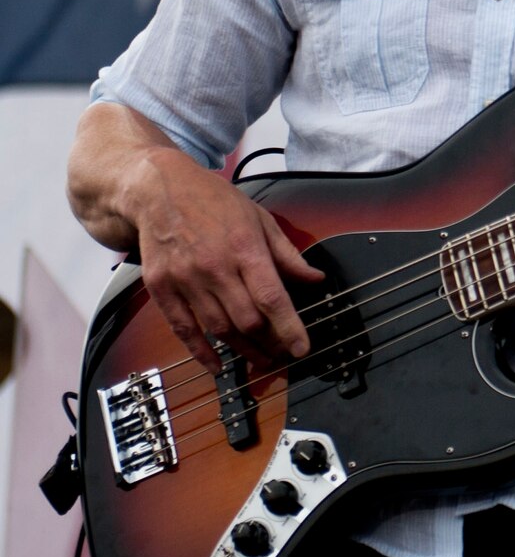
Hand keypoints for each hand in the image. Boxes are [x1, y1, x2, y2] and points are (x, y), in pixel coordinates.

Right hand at [129, 150, 322, 370]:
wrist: (158, 190)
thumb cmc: (213, 202)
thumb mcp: (260, 219)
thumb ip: (287, 254)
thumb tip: (315, 279)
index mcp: (245, 248)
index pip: (272, 298)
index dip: (289, 328)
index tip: (302, 348)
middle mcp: (215, 268)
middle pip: (247, 319)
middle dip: (269, 343)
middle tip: (283, 354)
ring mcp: (185, 280)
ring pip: (219, 328)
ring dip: (242, 351)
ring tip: (260, 361)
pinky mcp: (161, 288)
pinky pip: (183, 329)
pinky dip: (201, 352)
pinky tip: (217, 365)